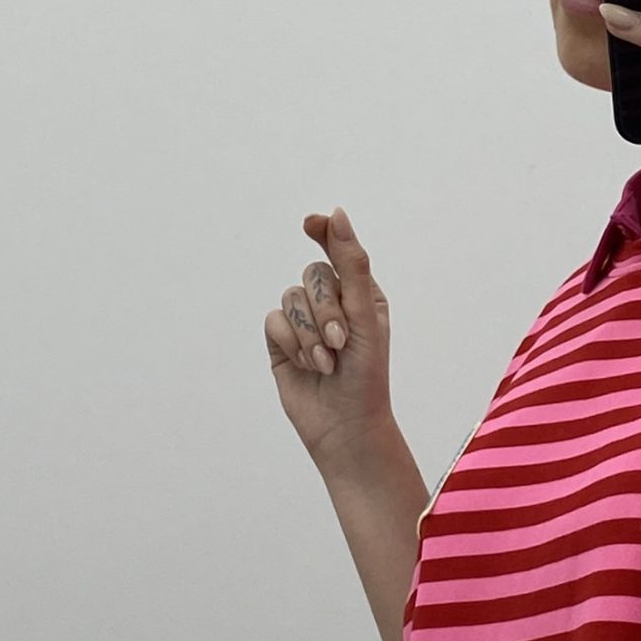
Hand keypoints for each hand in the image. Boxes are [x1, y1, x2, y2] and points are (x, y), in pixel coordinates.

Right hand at [264, 206, 395, 471]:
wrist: (345, 425)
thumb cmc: (366, 375)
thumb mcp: (365, 316)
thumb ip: (351, 265)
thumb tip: (337, 215)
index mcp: (360, 294)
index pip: (338, 251)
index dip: (324, 233)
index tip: (311, 223)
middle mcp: (331, 304)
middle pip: (312, 275)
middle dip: (325, 309)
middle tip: (341, 342)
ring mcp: (304, 322)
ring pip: (290, 298)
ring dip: (309, 333)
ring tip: (327, 363)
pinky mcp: (281, 342)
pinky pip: (274, 320)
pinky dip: (291, 343)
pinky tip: (308, 366)